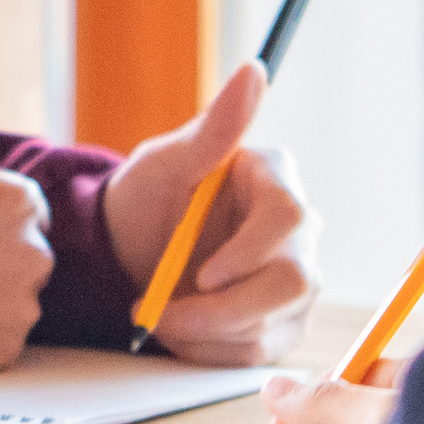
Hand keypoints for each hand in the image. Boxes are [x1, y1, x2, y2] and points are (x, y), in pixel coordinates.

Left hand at [101, 63, 320, 363]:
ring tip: (160, 318)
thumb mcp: (166, 162)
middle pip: (294, 281)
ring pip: (277, 323)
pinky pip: (259, 352)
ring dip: (208, 333)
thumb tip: (253, 71)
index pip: (289, 217)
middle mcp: (298, 231)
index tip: (201, 275)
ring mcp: (296, 280)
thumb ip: (213, 127)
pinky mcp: (282, 322)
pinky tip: (179, 333)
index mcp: (275, 180)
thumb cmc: (144, 199)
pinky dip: (211, 352)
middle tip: (163, 314)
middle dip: (224, 309)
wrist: (125, 253)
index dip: (248, 253)